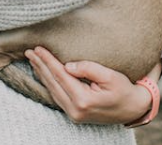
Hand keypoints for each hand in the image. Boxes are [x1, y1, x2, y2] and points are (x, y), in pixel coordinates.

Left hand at [25, 46, 156, 124]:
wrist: (133, 109)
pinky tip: (43, 74)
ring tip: (33, 60)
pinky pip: (57, 96)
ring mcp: (74, 114)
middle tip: (29, 51)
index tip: (38, 48)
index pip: (60, 75)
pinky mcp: (74, 114)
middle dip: (40, 66)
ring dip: (42, 74)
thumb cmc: (124, 90)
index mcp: (83, 100)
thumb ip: (89, 68)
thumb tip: (68, 65)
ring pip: (52, 90)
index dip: (48, 60)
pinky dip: (49, 83)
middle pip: (53, 83)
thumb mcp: (110, 76)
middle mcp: (75, 110)